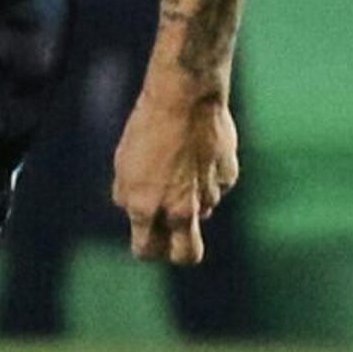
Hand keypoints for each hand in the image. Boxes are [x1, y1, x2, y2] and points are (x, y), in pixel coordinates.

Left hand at [112, 77, 239, 264]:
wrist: (184, 95)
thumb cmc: (147, 127)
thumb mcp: (124, 165)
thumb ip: (129, 198)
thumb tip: (140, 214)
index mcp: (146, 208)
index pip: (147, 250)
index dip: (147, 248)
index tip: (148, 239)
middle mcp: (180, 209)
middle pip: (188, 256)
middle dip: (179, 253)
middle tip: (173, 234)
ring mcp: (208, 195)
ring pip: (203, 212)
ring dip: (193, 199)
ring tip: (181, 163)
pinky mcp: (228, 177)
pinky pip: (218, 187)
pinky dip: (209, 176)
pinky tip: (199, 149)